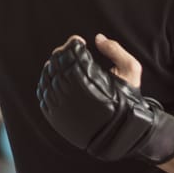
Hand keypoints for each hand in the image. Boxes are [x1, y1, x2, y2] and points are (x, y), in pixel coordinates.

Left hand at [37, 34, 173, 163]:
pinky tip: (57, 80)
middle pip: (57, 62)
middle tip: (71, 51)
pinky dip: (47, 83)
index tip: (79, 41)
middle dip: (63, 53)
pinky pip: (42, 93)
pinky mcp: (55, 116)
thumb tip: (98, 38)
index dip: (74, 44)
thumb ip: (115, 50)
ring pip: (47, 76)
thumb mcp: (131, 70)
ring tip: (65, 65)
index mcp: (90, 77)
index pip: (71, 52)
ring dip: (54, 67)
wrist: (120, 134)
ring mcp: (60, 105)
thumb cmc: (126, 99)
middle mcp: (72, 91)